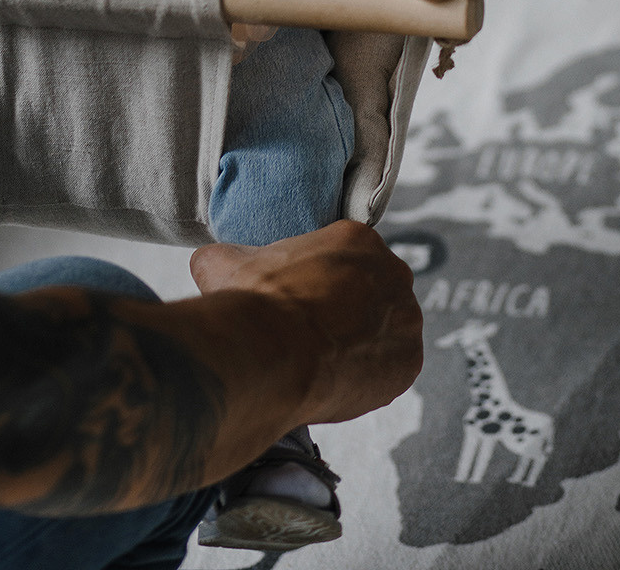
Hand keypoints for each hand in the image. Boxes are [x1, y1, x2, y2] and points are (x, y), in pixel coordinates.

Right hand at [190, 221, 421, 423]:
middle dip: (352, 311)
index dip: (325, 284)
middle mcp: (393, 271)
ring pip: (388, 330)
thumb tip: (209, 262)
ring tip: (327, 361)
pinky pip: (394, 368)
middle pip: (375, 291)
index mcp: (356, 239)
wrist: (271, 354)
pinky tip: (341, 380)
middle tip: (318, 334)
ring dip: (366, 343)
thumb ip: (228, 256)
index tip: (306, 304)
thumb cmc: (251, 303)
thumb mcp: (225, 262)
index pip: (348, 258)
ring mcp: (406, 317)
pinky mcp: (410, 361)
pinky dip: (373, 376)